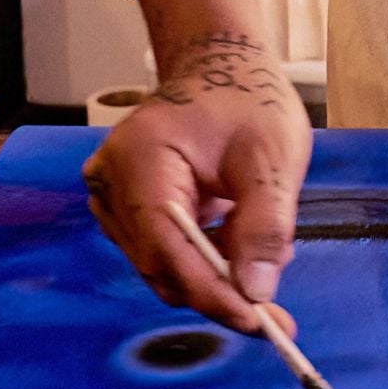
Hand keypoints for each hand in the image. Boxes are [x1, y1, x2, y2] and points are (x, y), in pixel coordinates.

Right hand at [82, 29, 311, 335]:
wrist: (220, 66)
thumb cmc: (247, 100)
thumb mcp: (273, 156)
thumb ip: (264, 225)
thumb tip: (256, 291)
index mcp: (139, 159)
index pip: (168, 248)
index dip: (212, 292)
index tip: (259, 322)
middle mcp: (110, 182)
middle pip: (161, 265)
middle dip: (220, 290)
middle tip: (277, 314)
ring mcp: (111, 197)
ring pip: (164, 266)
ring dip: (215, 274)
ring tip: (263, 251)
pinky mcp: (125, 208)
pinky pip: (164, 252)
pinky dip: (204, 257)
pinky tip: (237, 236)